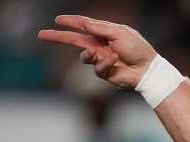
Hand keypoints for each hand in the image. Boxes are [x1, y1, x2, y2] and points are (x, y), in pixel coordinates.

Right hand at [38, 16, 155, 88]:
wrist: (148, 69)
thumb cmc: (138, 48)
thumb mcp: (120, 32)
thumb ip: (100, 28)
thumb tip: (84, 22)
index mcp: (104, 33)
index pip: (83, 25)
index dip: (70, 22)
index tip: (57, 20)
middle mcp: (100, 45)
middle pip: (74, 40)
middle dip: (57, 37)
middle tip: (41, 35)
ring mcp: (101, 59)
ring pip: (83, 57)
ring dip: (88, 54)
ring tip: (97, 53)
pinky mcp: (104, 73)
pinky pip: (96, 68)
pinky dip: (104, 63)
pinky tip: (115, 61)